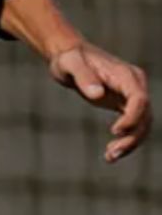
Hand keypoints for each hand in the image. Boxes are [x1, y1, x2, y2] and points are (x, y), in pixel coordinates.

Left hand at [49, 43, 150, 162]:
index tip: (115, 131)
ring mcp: (132, 95)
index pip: (139, 99)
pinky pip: (133, 125)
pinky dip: (125, 139)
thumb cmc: (69, 58)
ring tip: (110, 157)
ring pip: (142, 124)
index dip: (132, 117)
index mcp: (125, 75)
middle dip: (133, 136)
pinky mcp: (124, 103)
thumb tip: (98, 94)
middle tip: (113, 153)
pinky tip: (110, 154)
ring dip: (130, 142)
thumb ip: (83, 76)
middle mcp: (134, 85)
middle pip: (145, 115)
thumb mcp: (70, 64)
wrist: (69, 56)